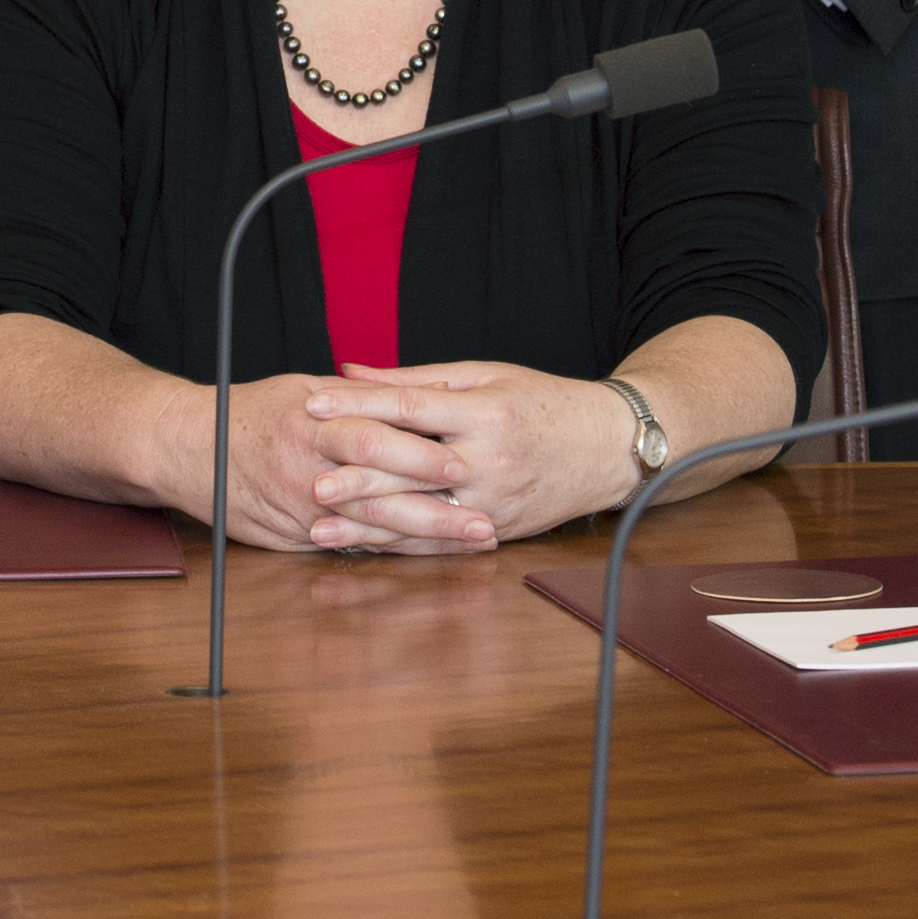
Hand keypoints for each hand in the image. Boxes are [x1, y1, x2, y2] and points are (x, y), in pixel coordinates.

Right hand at [206, 369, 475, 552]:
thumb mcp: (302, 388)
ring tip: (472, 542)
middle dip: (438, 511)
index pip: (375, 437)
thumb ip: (359, 396)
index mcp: (313, 421)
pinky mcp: (297, 537)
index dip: (421, 453)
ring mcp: (302, 509)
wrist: (189, 448)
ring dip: (427, 540)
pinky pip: (354, 548)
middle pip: (382, 493)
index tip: (463, 463)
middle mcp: (308, 468)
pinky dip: (394, 553)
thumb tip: (418, 391)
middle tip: (485, 520)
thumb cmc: (251, 412)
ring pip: (373, 529)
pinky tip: (430, 557)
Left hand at [293, 361, 633, 550]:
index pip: (410, 408)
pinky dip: (401, 546)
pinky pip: (442, 542)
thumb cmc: (543, 401)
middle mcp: (490, 459)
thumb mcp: (484, 376)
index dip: (359, 407)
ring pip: (422, 517)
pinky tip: (365, 546)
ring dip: (369, 525)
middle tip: (309, 483)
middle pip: (412, 470)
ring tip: (320, 528)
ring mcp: (496, 501)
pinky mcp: (500, 528)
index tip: (313, 405)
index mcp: (484, 412)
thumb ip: (414, 379)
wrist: (609, 446)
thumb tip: (350, 372)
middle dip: (357, 478)